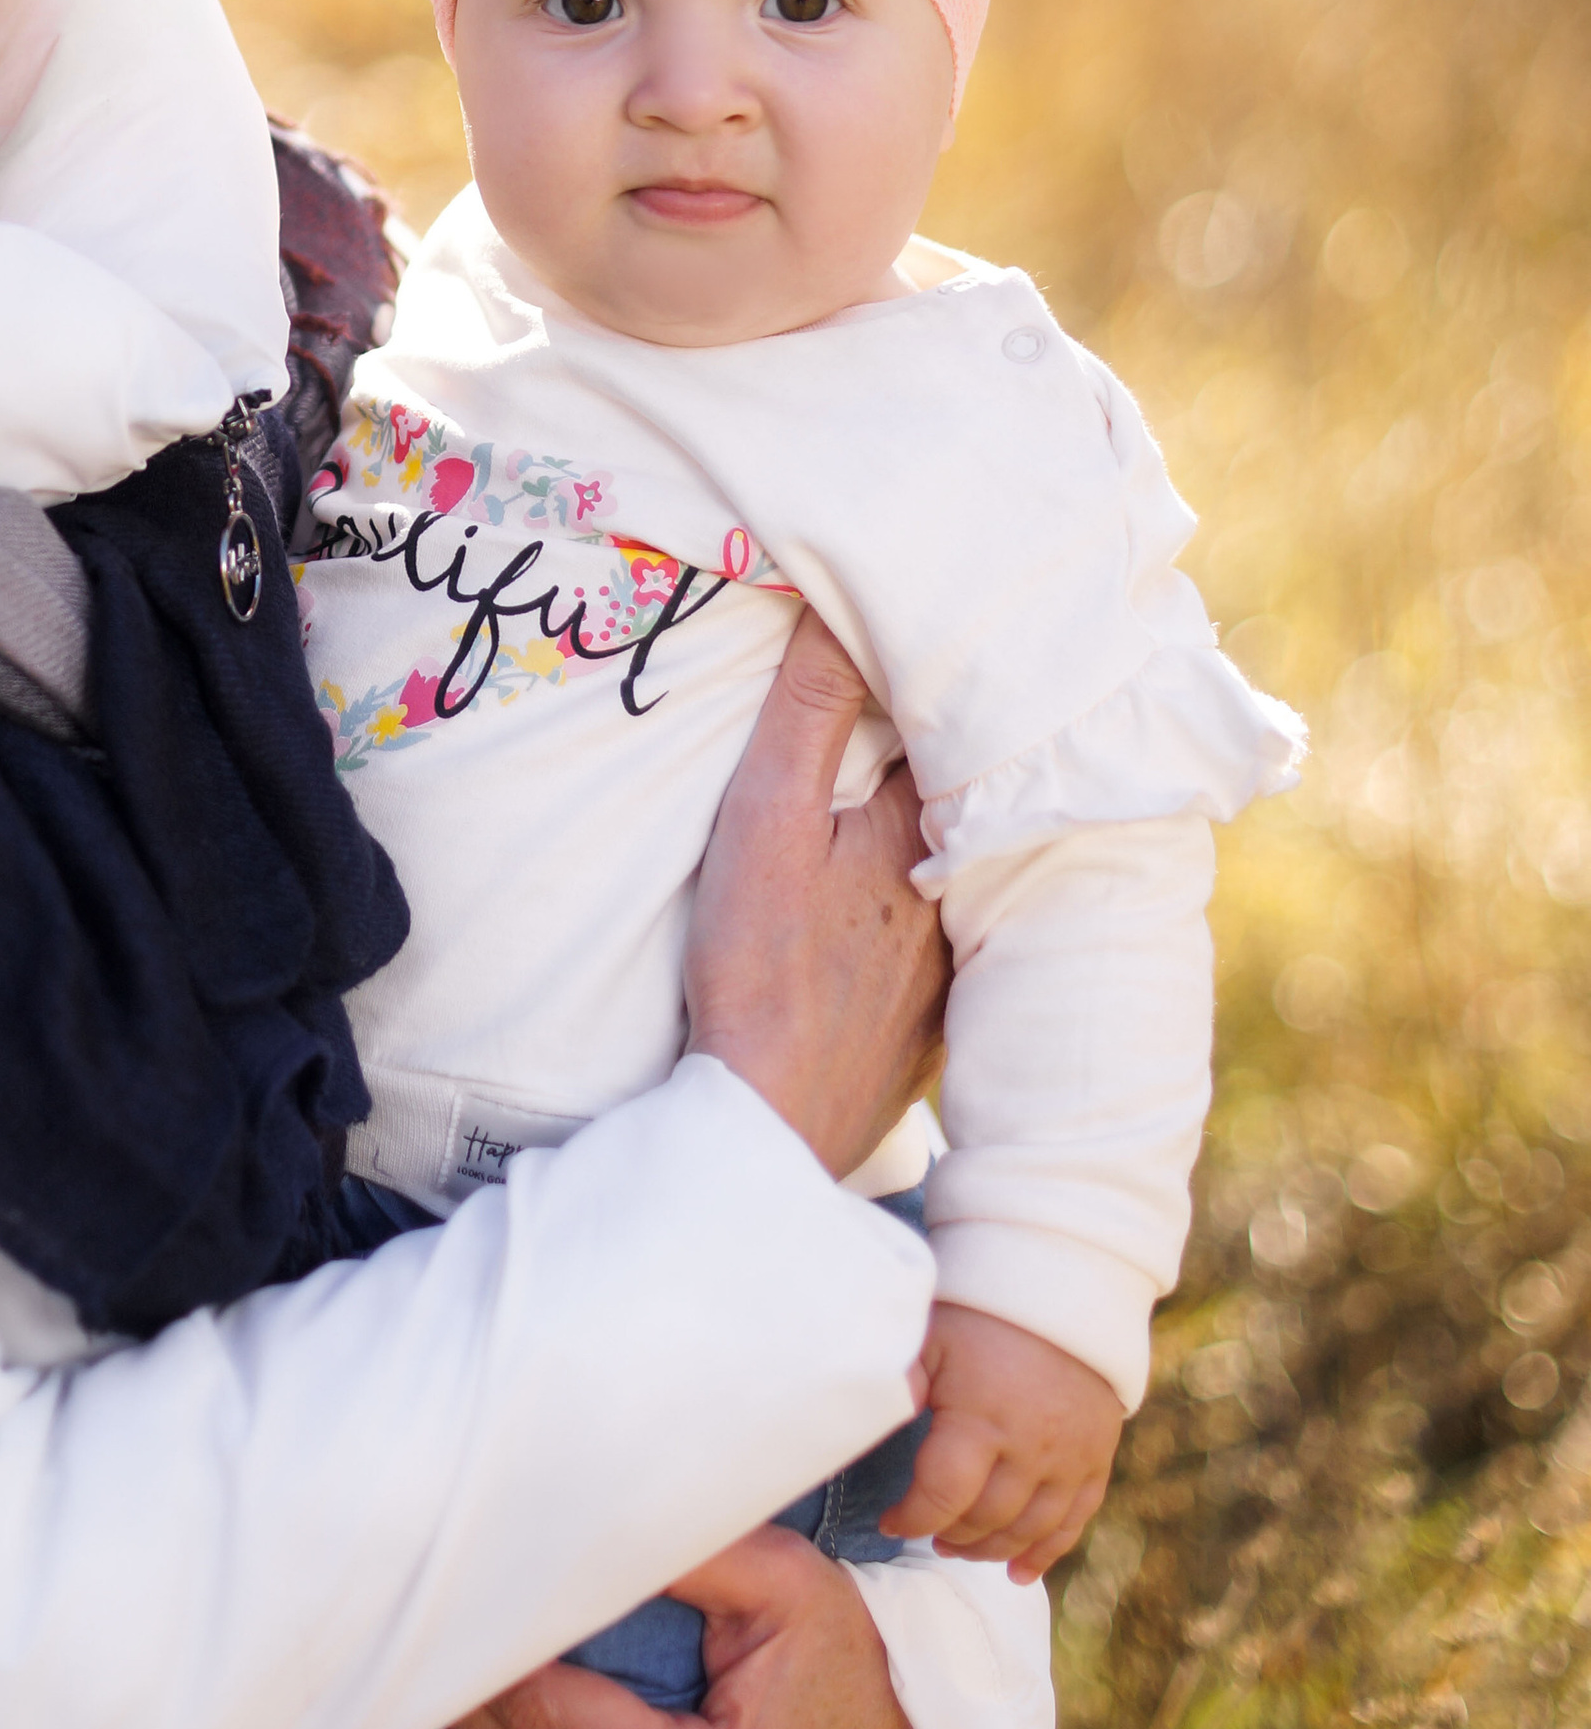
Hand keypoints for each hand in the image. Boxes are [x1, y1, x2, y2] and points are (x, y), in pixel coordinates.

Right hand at [683, 604, 949, 1178]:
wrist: (775, 1120)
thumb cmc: (761, 965)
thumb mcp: (766, 818)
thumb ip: (807, 712)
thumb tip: (838, 609)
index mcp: (928, 824)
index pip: (946, 720)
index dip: (924, 675)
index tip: (907, 629)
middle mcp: (966, 882)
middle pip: (957, 786)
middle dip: (934, 741)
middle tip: (903, 684)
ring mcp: (960, 950)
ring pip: (955, 855)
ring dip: (937, 816)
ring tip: (899, 775)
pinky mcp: (941, 1005)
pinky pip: (949, 920)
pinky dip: (928, 889)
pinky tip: (892, 889)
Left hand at [883, 1303, 1122, 1582]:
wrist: (1065, 1286)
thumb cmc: (983, 1310)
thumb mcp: (933, 1334)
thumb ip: (904, 1378)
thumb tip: (876, 1409)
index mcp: (982, 1420)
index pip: (943, 1495)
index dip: (911, 1518)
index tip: (889, 1522)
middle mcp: (1030, 1449)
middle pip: (987, 1520)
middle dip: (950, 1535)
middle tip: (926, 1534)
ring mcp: (1070, 1458)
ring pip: (1030, 1529)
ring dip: (991, 1549)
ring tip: (960, 1548)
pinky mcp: (1097, 1457)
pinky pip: (1075, 1520)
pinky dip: (1047, 1552)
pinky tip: (1020, 1572)